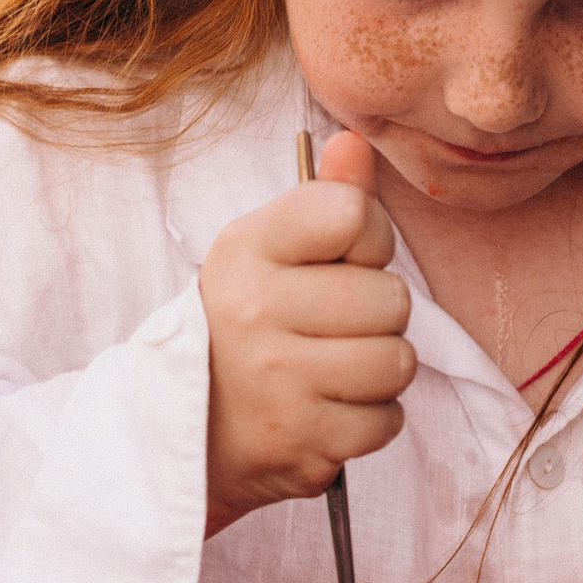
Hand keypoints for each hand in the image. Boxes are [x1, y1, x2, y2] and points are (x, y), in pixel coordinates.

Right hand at [199, 130, 414, 533]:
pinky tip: (328, 408)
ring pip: (397, 362)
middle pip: (391, 299)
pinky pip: (387, 420)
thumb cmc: (244, 325)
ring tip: (335, 369)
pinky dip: (368, 419)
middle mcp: (255, 310)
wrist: (185, 428)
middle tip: (336, 327)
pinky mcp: (301, 441)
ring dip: (379, 370)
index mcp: (247, 249)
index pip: (352, 215)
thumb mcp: (268, 251)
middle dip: (379, 316)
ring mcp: (277, 380)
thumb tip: (357, 142)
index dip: (368, 239)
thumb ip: (324, 198)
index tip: (340, 262)